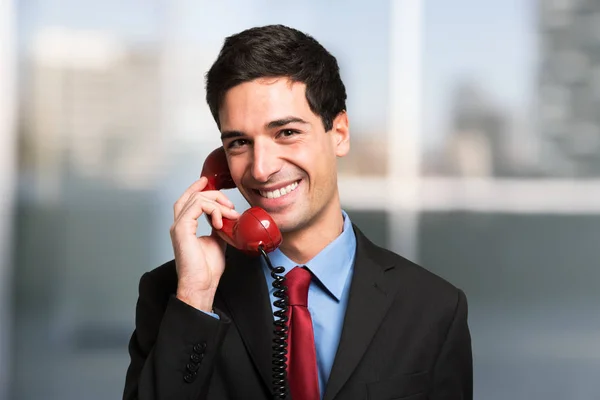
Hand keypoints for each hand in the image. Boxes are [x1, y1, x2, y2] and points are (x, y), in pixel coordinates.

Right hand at [170, 177, 239, 311]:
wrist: (202, 284)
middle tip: (230, 205)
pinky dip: (213, 210)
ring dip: (217, 203)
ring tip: (229, 215)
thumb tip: (228, 217)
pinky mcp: (182, 229)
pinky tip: (221, 222)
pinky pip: (197, 207)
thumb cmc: (207, 269)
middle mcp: (180, 224)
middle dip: (213, 193)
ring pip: (197, 199)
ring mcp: (179, 226)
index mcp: (185, 226)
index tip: (208, 181)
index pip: (188, 200)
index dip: (197, 188)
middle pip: (192, 195)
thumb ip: (219, 226)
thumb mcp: (218, 241)